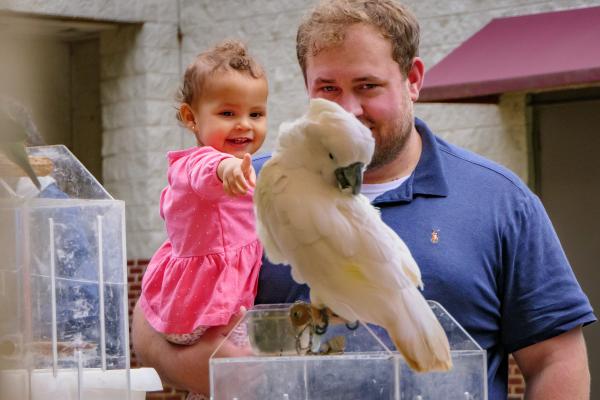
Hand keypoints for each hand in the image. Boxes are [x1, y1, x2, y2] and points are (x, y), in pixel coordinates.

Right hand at [132, 302, 250, 394]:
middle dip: (255, 363)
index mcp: (238, 357)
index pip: (258, 356)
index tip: (255, 347)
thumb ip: (230, 322)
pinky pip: (237, 388)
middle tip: (248, 355)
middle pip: (256, 370)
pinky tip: (232, 374)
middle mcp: (237, 372)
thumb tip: (243, 309)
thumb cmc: (198, 348)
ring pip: (248, 381)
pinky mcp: (222, 390)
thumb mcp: (214, 333)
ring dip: (247, 373)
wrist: (180, 367)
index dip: (259, 351)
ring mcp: (230, 383)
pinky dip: (238, 382)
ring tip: (241, 365)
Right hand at [218, 153, 255, 195]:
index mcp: (242, 165)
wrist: (231, 166)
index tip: (247, 155)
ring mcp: (228, 174)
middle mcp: (234, 168)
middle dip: (242, 184)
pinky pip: (226, 187)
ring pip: (231, 184)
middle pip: (237, 176)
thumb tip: (254, 186)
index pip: (245, 162)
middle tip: (246, 190)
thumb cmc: (244, 169)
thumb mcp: (249, 170)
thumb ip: (252, 177)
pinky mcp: (224, 179)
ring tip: (243, 193)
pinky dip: (230, 193)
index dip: (247, 159)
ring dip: (237, 191)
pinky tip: (235, 195)